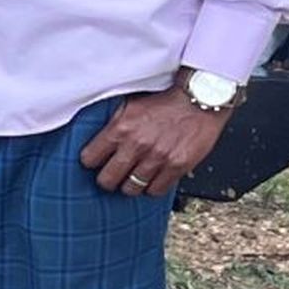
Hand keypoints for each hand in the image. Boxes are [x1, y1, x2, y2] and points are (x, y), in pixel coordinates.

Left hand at [79, 83, 224, 198]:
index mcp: (120, 128)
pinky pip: (156, 190)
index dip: (92, 162)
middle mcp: (137, 145)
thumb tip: (97, 140)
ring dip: (131, 184)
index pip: (89, 159)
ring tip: (134, 177)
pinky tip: (153, 178)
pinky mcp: (177, 166)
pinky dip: (153, 187)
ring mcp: (157, 158)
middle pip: (107, 180)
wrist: (199, 98)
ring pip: (131, 188)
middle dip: (108, 179)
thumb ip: (113, 124)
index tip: (96, 162)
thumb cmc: (166, 100)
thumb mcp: (129, 104)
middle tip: (113, 175)